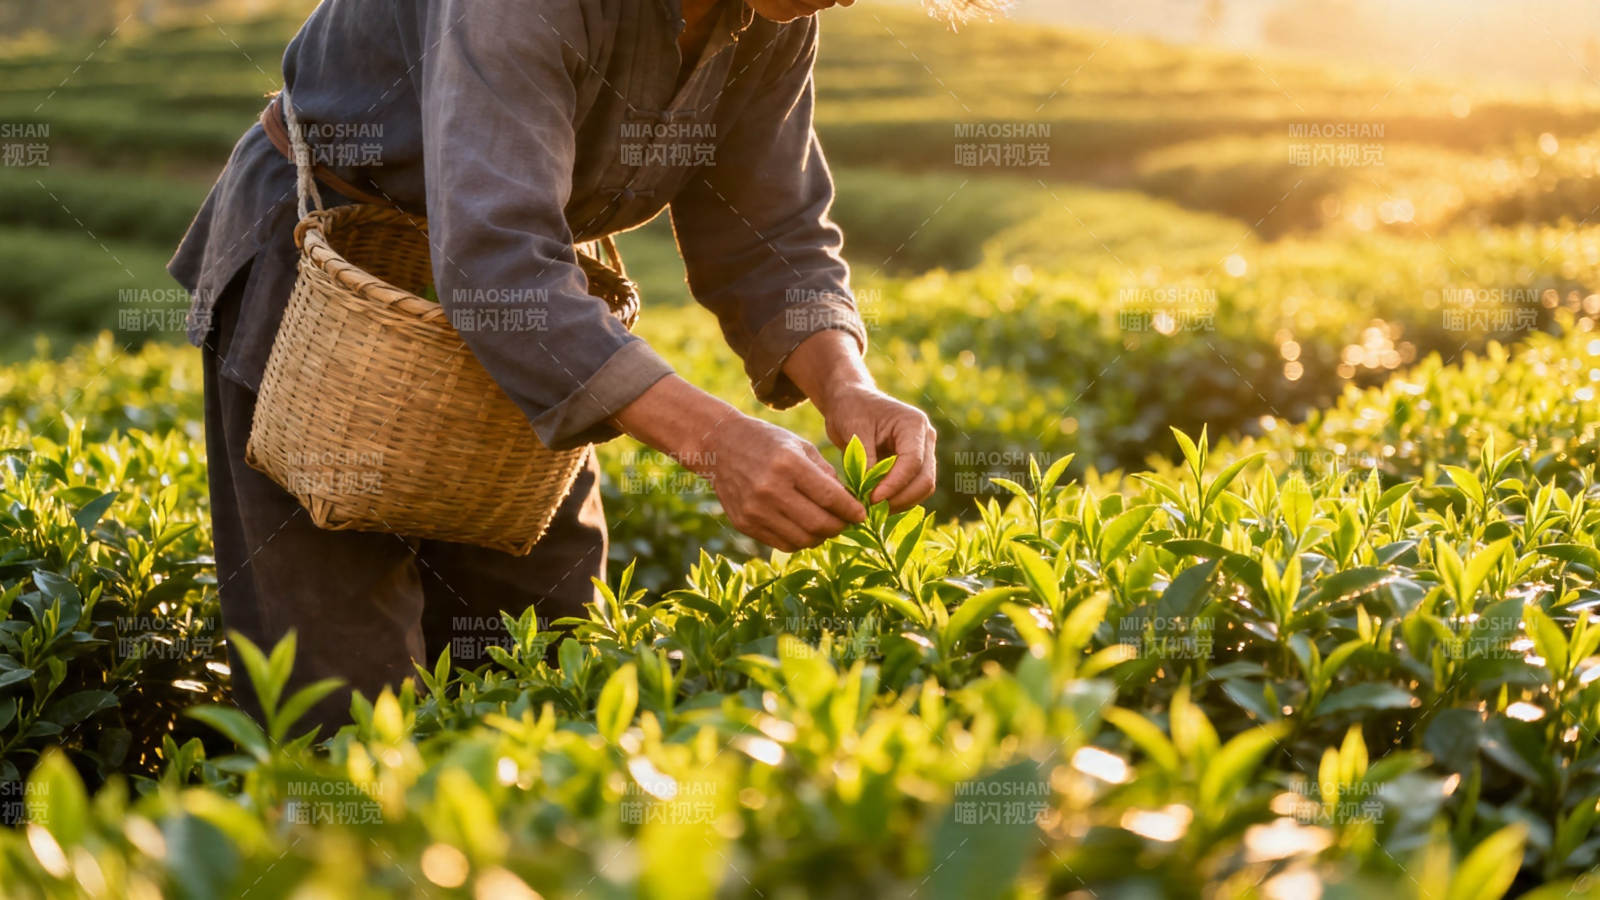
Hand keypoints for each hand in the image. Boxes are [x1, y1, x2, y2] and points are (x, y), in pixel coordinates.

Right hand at [609, 375, 864, 551]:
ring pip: (802, 540)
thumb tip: (849, 503)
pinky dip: (799, 541)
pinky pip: (782, 544)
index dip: (851, 510)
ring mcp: (755, 510)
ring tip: (826, 526)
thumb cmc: (767, 441)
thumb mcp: (800, 446)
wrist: (719, 445)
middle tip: (846, 522)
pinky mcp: (744, 523)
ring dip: (820, 537)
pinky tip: (803, 528)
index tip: (861, 514)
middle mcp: (770, 489)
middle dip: (839, 527)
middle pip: (818, 524)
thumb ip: (826, 473)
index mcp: (788, 464)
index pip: (830, 497)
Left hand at [818, 383, 935, 510]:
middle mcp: (925, 439)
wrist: (850, 401)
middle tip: (871, 510)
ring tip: (871, 509)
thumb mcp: (854, 431)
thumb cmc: (850, 409)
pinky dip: (896, 500)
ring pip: (922, 488)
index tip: (872, 499)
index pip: (913, 462)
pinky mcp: (913, 465)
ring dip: (899, 503)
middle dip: (900, 499)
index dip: (895, 484)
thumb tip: (873, 494)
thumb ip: (866, 460)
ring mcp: (923, 453)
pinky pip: (912, 489)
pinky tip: (874, 504)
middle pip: (924, 480)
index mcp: (914, 424)